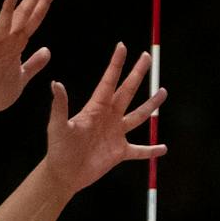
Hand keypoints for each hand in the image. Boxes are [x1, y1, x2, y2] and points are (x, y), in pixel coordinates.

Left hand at [44, 44, 166, 193]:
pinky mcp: (120, 152)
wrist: (64, 174)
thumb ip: (60, 106)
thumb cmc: (58, 149)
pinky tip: (163, 148)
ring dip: (151, 105)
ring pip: (138, 116)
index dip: (116, 64)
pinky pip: (139, 150)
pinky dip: (151, 150)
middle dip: (137, 74)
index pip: (108, 81)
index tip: (122, 46)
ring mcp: (116, 134)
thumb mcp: (57, 126)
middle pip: (127, 91)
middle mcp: (108, 117)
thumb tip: (56, 83)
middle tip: (147, 57)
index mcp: (95, 108)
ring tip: (163, 92)